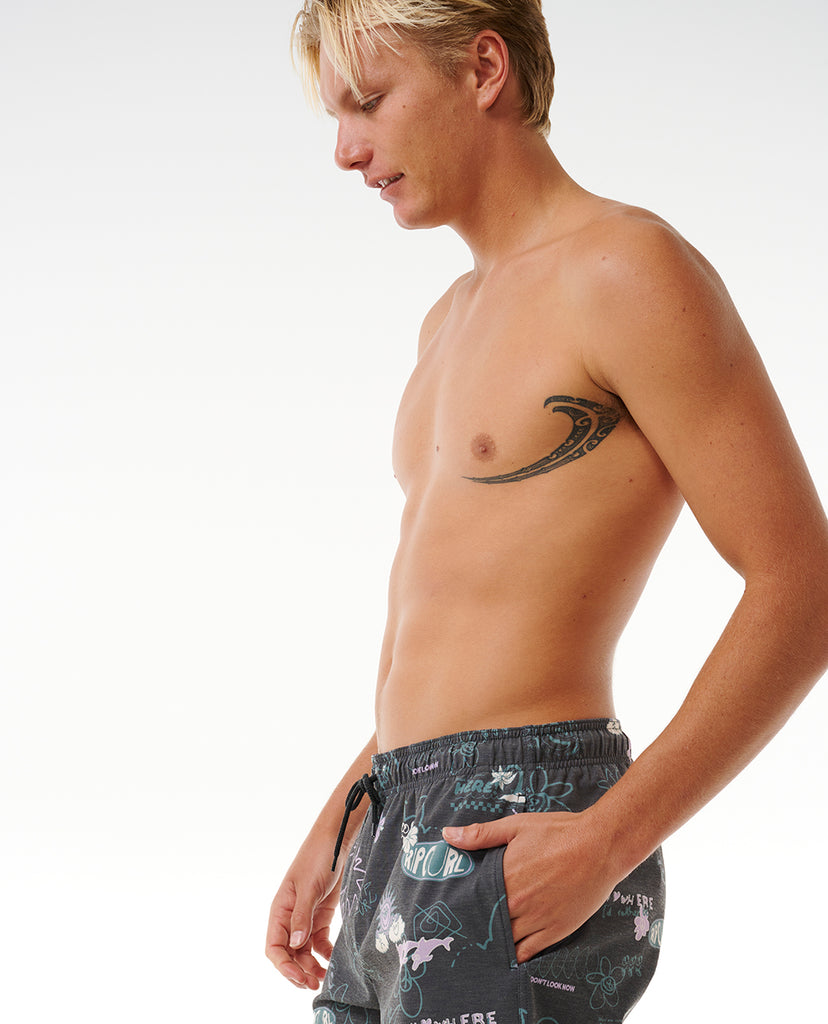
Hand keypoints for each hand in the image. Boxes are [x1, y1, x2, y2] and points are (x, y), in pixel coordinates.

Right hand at [265, 844, 340, 989]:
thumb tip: (295, 944)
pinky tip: (332, 960)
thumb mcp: (309, 887)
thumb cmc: (317, 858)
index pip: (274, 947)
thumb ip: (302, 916)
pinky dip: (324, 954)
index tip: (299, 977)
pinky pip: (319, 942)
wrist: (335, 842)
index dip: (284, 966)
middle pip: (289, 954)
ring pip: (303, 952)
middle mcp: (290, 918)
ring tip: (324, 978)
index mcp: (280, 911)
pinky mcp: (321, 916)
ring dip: (311, 967)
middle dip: (298, 971)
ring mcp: (305, 918)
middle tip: (314, 984)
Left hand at [443, 809, 616, 961]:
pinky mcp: (556, 930)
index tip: (452, 911)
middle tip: (462, 932)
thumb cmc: (559, 832)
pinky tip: (506, 957)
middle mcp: (518, 901)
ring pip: (506, 941)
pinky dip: (515, 956)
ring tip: (480, 946)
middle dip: (476, 926)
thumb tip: (447, 835)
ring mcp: (538, 919)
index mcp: (505, 876)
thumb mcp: (517, 826)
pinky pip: (529, 952)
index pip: (473, 900)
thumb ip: (481, 834)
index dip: (463, 906)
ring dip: (493, 943)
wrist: (601, 845)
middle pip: (487, 922)